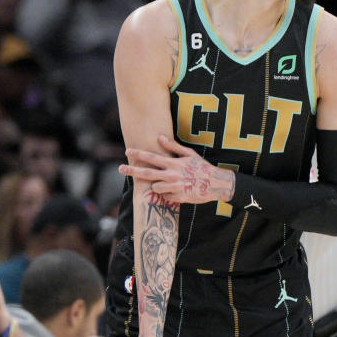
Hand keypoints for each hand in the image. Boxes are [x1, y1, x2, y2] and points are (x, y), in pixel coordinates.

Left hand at [119, 135, 234, 204]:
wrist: (216, 184)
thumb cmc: (202, 168)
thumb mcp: (190, 154)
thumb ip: (174, 147)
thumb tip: (160, 138)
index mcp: (174, 163)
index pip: (152, 158)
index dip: (139, 154)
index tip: (127, 151)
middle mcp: (172, 175)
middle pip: (147, 174)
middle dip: (132, 170)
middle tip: (120, 168)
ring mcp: (174, 188)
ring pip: (155, 188)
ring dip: (158, 185)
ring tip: (170, 183)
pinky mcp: (178, 198)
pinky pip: (166, 197)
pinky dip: (169, 194)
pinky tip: (179, 190)